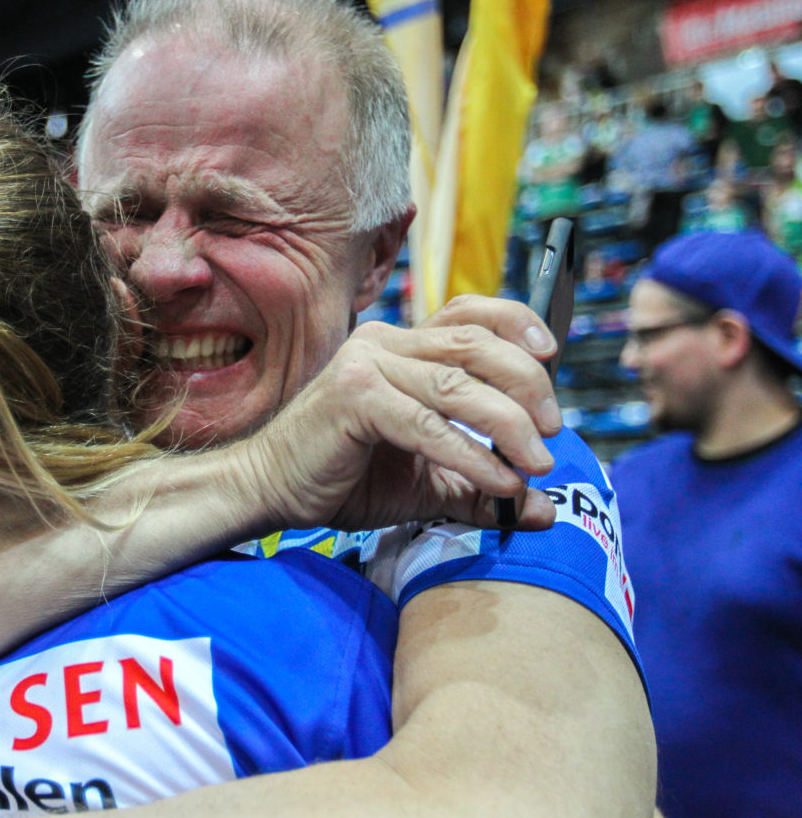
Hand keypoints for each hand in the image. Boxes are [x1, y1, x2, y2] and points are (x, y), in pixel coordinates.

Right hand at [237, 295, 560, 532]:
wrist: (269, 489)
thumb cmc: (343, 478)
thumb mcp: (426, 482)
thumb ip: (481, 488)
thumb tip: (543, 510)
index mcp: (400, 346)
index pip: (469, 312)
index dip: (517, 324)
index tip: (553, 356)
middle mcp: (384, 343)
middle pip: (476, 343)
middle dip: (528, 384)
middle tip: (551, 433)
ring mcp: (366, 366)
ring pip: (458, 384)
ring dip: (508, 424)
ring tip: (536, 464)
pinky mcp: (353, 398)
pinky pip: (427, 424)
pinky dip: (470, 454)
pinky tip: (498, 482)